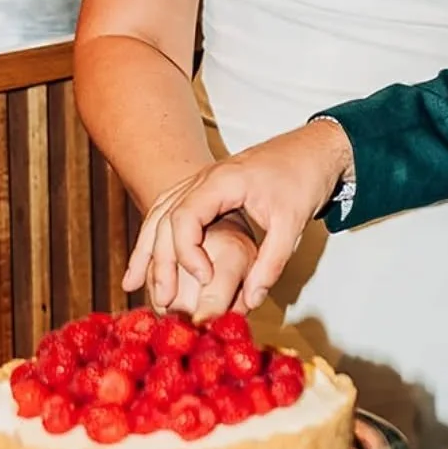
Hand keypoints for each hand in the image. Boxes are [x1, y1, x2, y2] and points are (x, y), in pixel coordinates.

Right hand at [123, 120, 352, 311]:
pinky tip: (145, 260)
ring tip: (133, 284)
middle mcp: (204, 179)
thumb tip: (252, 299)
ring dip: (147, 249)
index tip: (205, 277)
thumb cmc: (303, 177)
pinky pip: (171, 211)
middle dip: (159, 259)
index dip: (187, 252)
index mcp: (222, 181)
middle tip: (162, 298)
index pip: (185, 216)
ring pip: (160, 213)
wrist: (313, 149)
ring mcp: (202, 182)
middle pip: (164, 217)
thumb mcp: (293, 222)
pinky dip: (155, 235)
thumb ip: (271, 262)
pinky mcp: (206, 190)